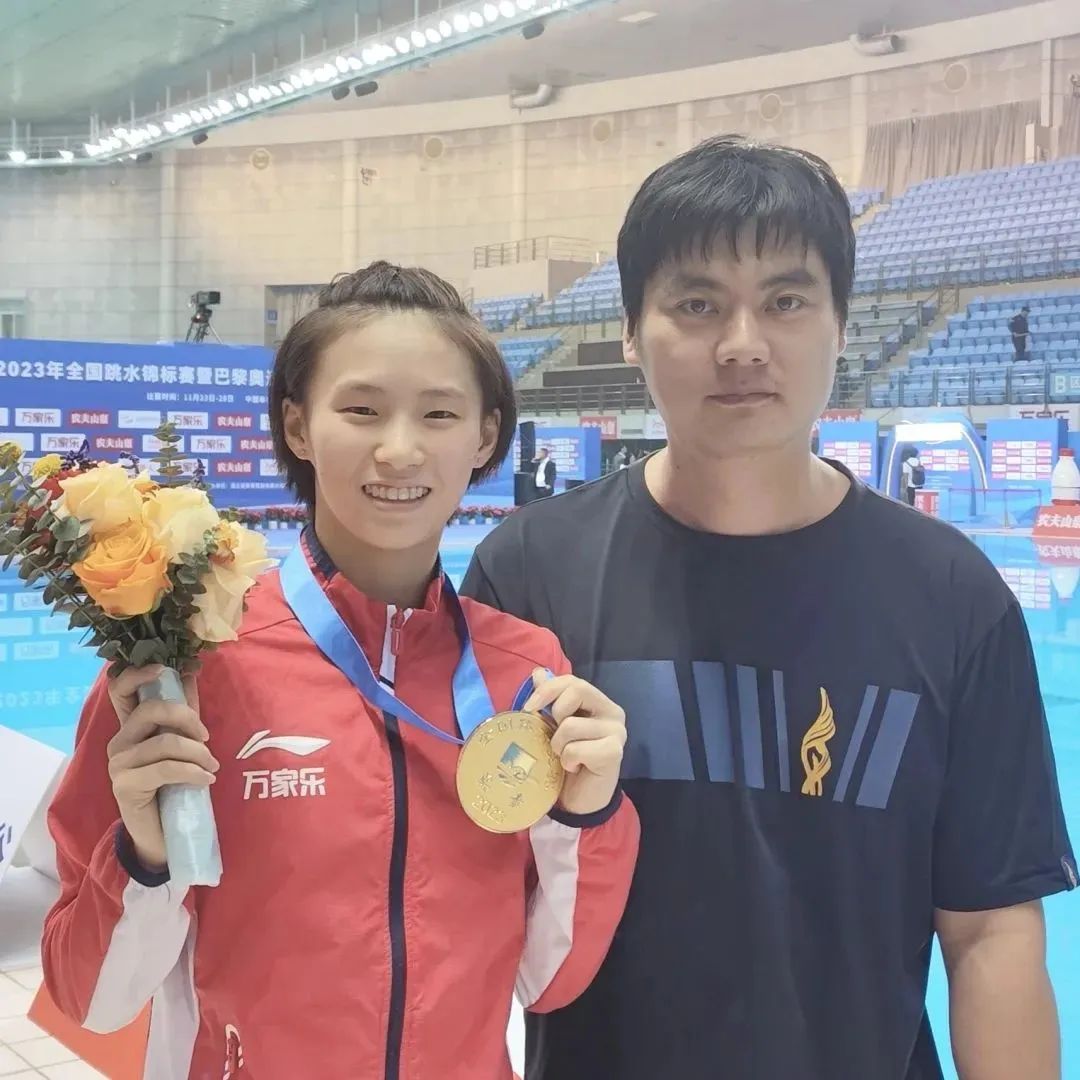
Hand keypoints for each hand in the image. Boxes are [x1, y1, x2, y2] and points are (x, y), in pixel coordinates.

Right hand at [105, 665, 217, 872]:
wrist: (164, 832)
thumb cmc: (174, 784)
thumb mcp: (183, 743)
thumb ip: (184, 711)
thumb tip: (191, 671)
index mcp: (131, 726)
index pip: (119, 689)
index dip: (137, 674)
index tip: (164, 668)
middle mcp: (119, 740)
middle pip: (151, 710)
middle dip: (187, 718)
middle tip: (206, 738)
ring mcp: (118, 763)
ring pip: (165, 742)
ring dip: (198, 753)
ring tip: (212, 766)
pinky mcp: (125, 785)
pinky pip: (165, 768)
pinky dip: (193, 772)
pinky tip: (206, 779)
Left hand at [523, 669, 626, 816]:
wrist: (580, 800)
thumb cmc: (567, 760)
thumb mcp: (554, 727)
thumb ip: (550, 699)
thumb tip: (538, 672)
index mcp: (599, 702)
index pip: (572, 681)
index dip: (547, 690)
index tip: (527, 709)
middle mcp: (613, 713)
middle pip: (577, 691)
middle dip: (555, 714)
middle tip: (554, 737)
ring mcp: (617, 732)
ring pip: (570, 725)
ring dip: (558, 746)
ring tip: (566, 758)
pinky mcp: (614, 752)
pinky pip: (576, 749)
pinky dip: (568, 760)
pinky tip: (576, 768)